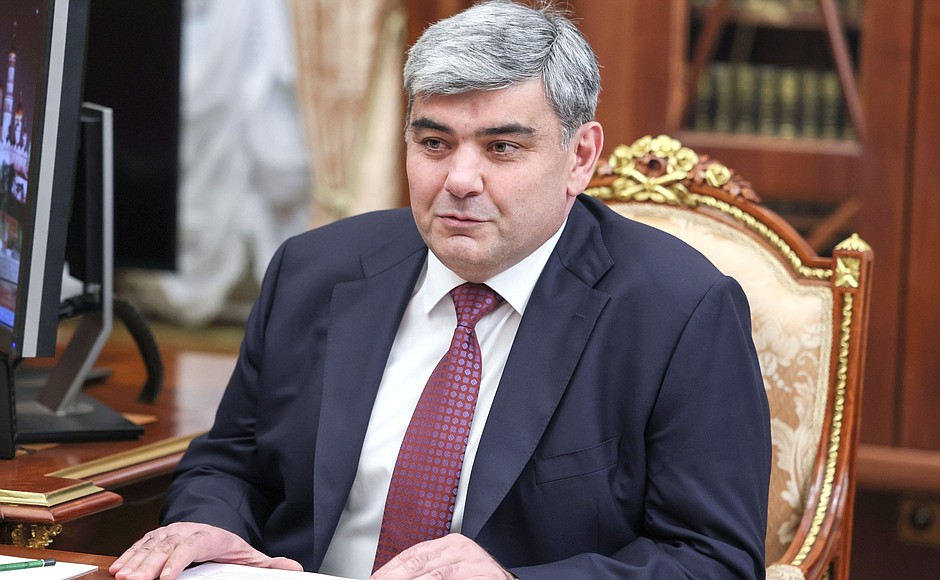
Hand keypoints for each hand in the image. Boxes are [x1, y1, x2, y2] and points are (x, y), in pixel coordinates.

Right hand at [109, 522, 302, 579]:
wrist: (213, 525)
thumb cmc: (228, 545)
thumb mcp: (250, 555)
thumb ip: (269, 564)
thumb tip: (295, 569)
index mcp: (209, 536)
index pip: (191, 546)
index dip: (178, 561)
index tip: (166, 579)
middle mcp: (185, 531)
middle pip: (166, 547)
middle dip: (149, 565)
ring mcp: (169, 533)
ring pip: (150, 546)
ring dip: (134, 562)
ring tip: (122, 577)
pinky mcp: (156, 538)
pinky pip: (140, 546)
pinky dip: (128, 557)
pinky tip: (117, 570)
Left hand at [371, 534, 513, 579]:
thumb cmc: (477, 578)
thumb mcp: (451, 569)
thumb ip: (428, 570)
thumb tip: (394, 576)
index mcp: (451, 543)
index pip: (412, 554)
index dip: (389, 568)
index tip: (375, 578)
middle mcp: (462, 550)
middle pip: (418, 563)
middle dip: (393, 577)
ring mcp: (475, 564)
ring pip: (435, 576)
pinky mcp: (485, 577)